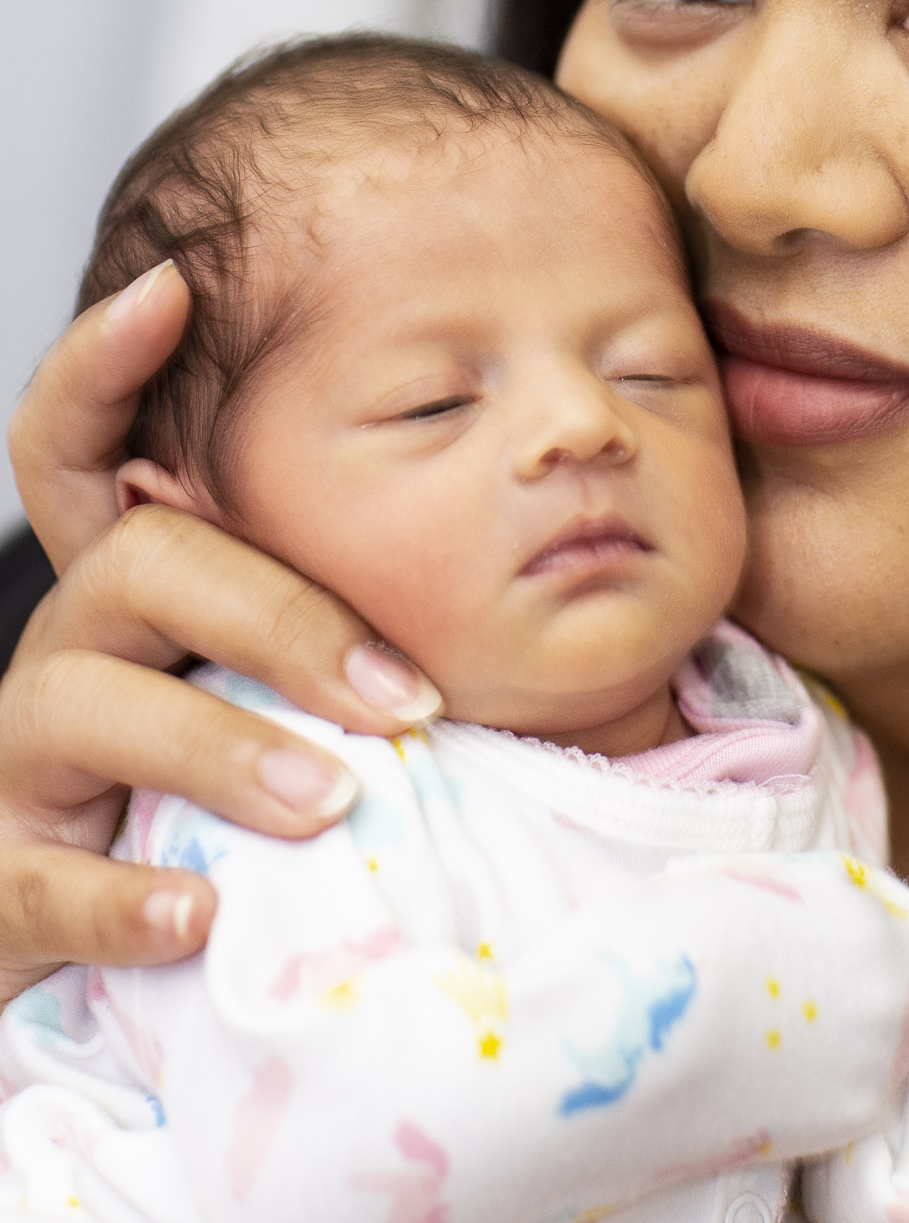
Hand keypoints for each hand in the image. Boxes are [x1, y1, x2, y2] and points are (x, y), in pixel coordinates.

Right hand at [0, 262, 440, 1000]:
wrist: (113, 935)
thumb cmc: (236, 789)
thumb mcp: (295, 683)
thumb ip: (361, 604)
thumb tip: (540, 483)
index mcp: (135, 592)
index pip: (78, 445)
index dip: (102, 364)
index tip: (172, 286)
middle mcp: (71, 652)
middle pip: (137, 568)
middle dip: (277, 616)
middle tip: (404, 698)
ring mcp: (23, 766)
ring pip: (80, 704)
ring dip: (220, 746)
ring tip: (333, 801)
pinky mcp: (5, 885)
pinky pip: (38, 880)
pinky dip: (121, 900)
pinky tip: (201, 920)